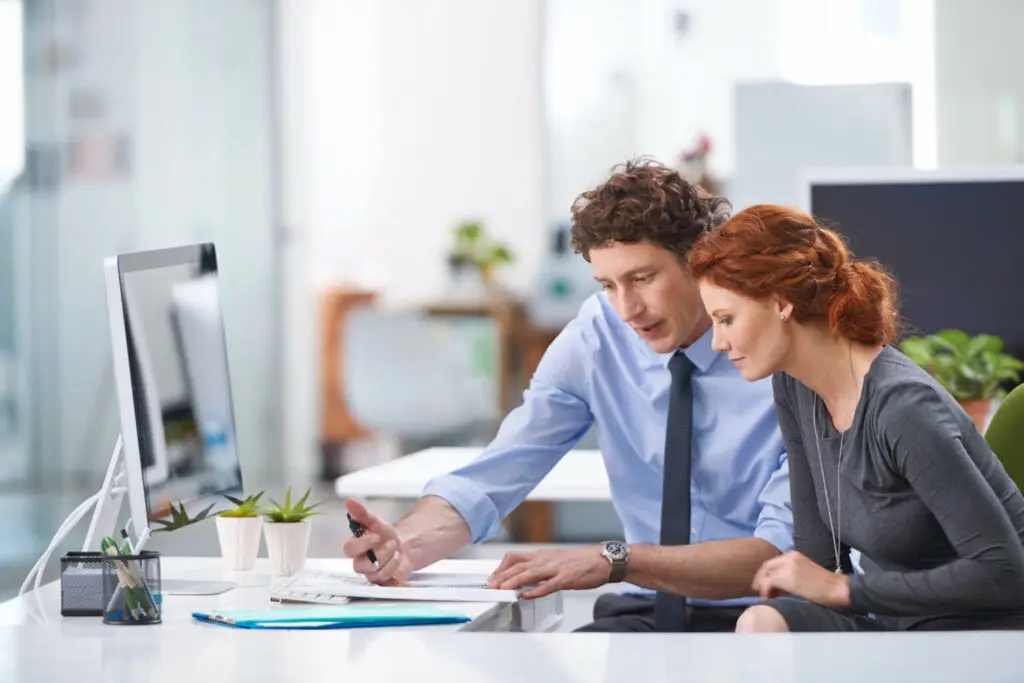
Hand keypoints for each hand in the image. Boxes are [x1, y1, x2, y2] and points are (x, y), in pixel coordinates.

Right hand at [341, 499, 411, 585]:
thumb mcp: (375, 521)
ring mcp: (371, 574)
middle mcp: (360, 563)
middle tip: (392, 544)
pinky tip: (401, 569)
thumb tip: (349, 501)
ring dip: (392, 562)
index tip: (376, 536)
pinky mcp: (383, 582)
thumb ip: (362, 513)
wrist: (400, 546)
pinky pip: (388, 585)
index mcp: (355, 548)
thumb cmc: (383, 535)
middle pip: (363, 565)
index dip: (363, 544)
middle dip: (381, 554)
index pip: (349, 549)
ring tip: (397, 553)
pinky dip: (397, 579)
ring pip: (377, 574)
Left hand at [486, 546, 611, 598]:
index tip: (492, 577)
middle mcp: (546, 559)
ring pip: (530, 573)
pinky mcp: (566, 578)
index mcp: (542, 555)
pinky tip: (528, 595)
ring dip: (515, 581)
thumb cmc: (581, 561)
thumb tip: (524, 577)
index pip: (515, 557)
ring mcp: (555, 568)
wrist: (602, 560)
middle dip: (502, 576)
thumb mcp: (555, 560)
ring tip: (503, 589)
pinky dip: (537, 590)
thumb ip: (540, 568)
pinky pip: (548, 584)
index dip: (501, 567)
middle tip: (491, 586)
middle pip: (518, 565)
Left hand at [752, 551, 849, 607]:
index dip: (766, 574)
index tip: (765, 585)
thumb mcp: (803, 574)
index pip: (772, 562)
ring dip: (763, 586)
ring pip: (765, 574)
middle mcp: (789, 557)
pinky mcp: (787, 577)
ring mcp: (787, 566)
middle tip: (761, 592)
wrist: (837, 588)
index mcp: (793, 555)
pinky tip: (770, 597)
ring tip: (767, 596)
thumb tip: (774, 586)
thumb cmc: (823, 586)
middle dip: (761, 580)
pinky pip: (768, 582)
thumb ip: (788, 575)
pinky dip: (765, 590)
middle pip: (766, 566)